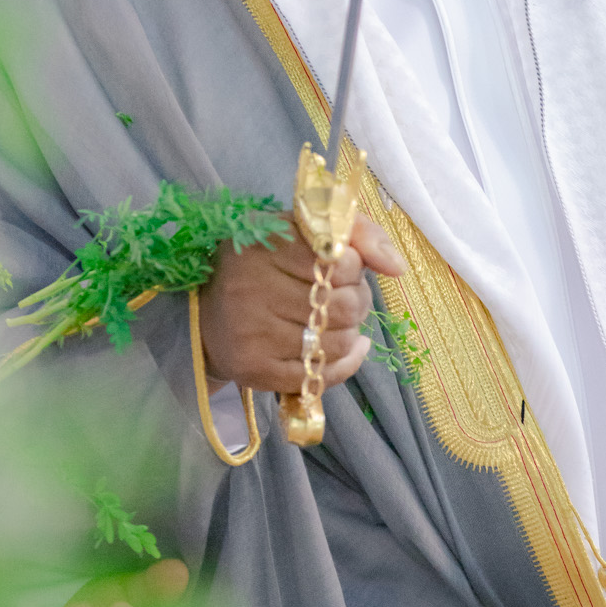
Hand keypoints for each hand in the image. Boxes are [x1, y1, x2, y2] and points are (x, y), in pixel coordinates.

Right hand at [197, 208, 405, 396]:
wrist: (208, 312)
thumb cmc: (265, 264)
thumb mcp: (303, 231)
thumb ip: (357, 232)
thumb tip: (396, 267)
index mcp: (262, 243)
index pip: (341, 262)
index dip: (354, 268)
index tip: (342, 268)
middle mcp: (250, 288)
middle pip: (344, 306)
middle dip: (357, 301)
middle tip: (344, 298)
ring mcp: (250, 334)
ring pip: (337, 342)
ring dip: (349, 333)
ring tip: (335, 321)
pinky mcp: (254, 371)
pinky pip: (320, 375)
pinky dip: (344, 362)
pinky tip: (343, 348)